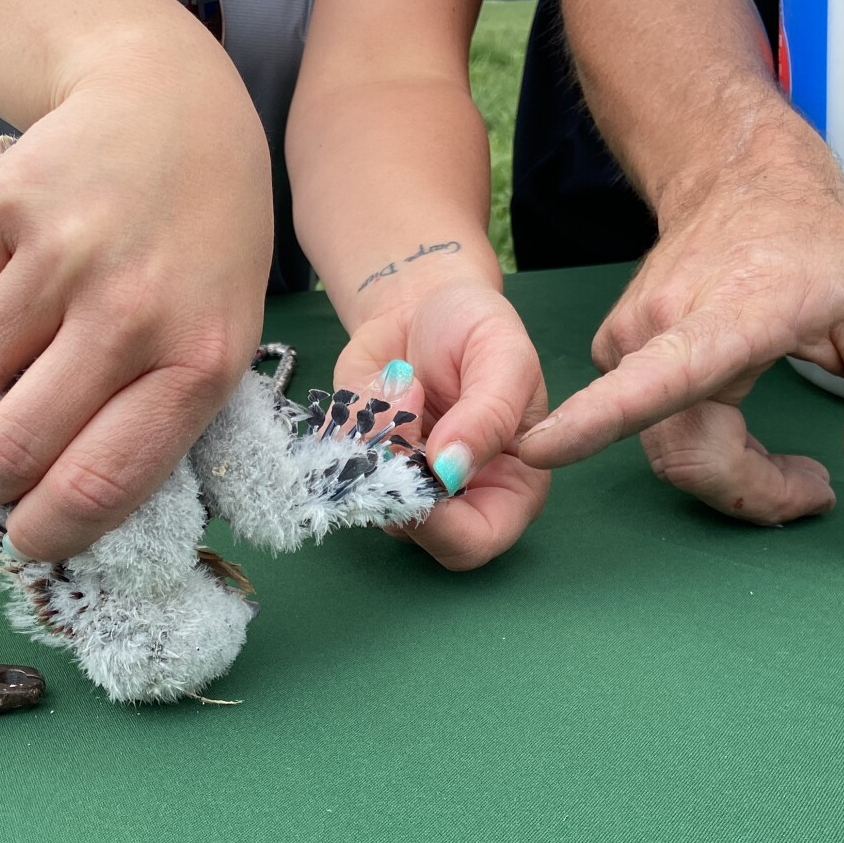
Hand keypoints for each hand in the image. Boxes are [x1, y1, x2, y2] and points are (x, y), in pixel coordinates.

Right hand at [0, 41, 273, 560]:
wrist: (173, 109)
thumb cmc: (206, 244)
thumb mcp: (220, 333)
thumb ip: (155, 413)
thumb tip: (60, 495)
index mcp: (200, 360)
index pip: (104, 480)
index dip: (51, 530)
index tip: (27, 541)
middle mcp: (130, 311)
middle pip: (19, 445)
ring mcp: (61, 255)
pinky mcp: (2, 209)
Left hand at [335, 278, 550, 569]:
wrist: (424, 301)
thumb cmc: (479, 330)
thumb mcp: (505, 357)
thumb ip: (490, 415)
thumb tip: (450, 469)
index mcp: (509, 486)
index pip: (476, 541)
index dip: (445, 528)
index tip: (422, 472)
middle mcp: (451, 498)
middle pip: (413, 532)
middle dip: (397, 476)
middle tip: (403, 409)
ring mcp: (398, 482)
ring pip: (366, 497)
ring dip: (374, 439)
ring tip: (402, 381)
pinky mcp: (355, 458)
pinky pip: (334, 459)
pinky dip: (348, 419)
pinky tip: (379, 381)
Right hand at [518, 174, 843, 524]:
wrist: (743, 185)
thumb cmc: (824, 253)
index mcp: (729, 313)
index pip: (658, 377)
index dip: (597, 419)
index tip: (541, 449)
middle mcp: (659, 324)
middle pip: (685, 455)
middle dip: (752, 493)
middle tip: (816, 486)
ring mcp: (625, 337)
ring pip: (668, 451)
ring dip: (733, 474)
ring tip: (790, 459)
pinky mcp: (612, 351)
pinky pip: (653, 431)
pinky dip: (703, 449)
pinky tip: (742, 424)